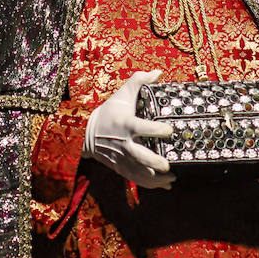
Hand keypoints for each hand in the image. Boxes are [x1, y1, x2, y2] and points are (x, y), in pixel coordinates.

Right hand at [83, 70, 175, 188]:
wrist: (87, 133)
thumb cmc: (110, 112)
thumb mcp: (122, 94)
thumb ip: (139, 80)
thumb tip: (158, 72)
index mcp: (125, 124)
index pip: (140, 127)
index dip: (154, 129)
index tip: (169, 130)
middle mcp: (123, 143)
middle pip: (138, 155)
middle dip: (153, 162)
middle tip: (167, 165)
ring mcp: (121, 158)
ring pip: (139, 171)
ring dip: (155, 177)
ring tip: (172, 178)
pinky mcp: (121, 168)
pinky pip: (136, 178)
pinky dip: (150, 184)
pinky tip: (165, 185)